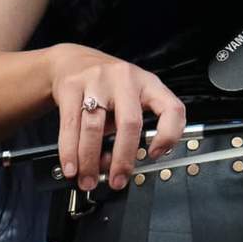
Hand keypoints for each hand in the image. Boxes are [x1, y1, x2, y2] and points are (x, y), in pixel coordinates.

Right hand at [48, 45, 185, 190]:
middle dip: (123, 159)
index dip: (169, 135)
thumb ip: (132, 129)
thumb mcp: (131, 98)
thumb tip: (119, 167)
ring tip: (88, 179)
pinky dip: (70, 152)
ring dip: (90, 161)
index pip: (171, 108)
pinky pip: (71, 125)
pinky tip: (72, 166)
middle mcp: (126, 79)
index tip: (155, 155)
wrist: (73, 61)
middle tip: (117, 180)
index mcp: (148, 84)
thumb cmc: (108, 86)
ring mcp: (98, 80)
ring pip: (95, 128)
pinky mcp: (72, 86)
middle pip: (129, 123)